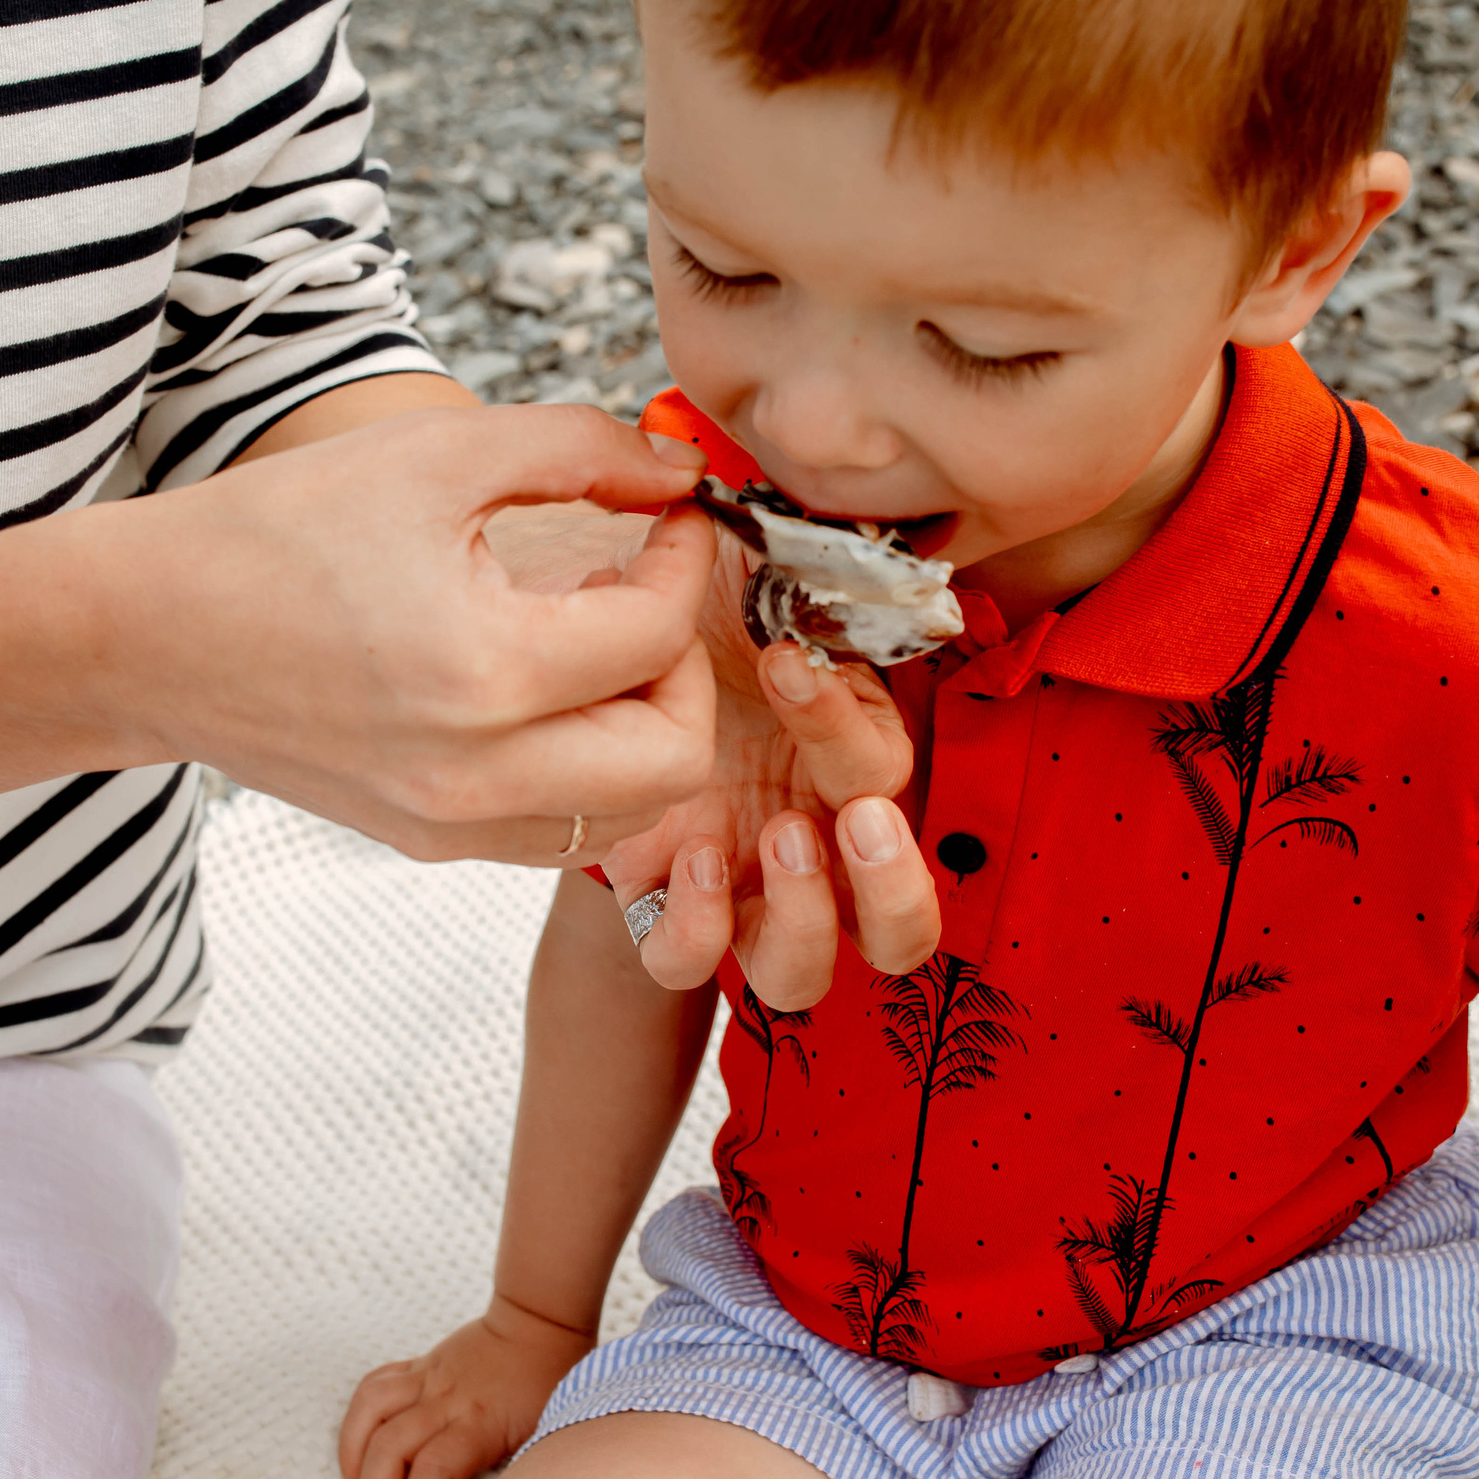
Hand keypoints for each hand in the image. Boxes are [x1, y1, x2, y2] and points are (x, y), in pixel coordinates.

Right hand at [92, 402, 716, 865]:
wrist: (143, 634)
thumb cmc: (275, 532)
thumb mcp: (434, 453)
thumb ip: (577, 448)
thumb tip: (678, 471)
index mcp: (481, 671)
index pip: (656, 635)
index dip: (688, 562)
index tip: (669, 517)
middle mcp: (474, 773)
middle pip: (677, 758)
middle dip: (688, 668)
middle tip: (645, 595)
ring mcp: (452, 822)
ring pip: (631, 812)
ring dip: (647, 727)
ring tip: (593, 642)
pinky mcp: (429, 840)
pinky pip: (563, 829)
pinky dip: (591, 769)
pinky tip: (548, 691)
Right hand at [336, 1297, 595, 1478]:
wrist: (539, 1321)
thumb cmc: (546, 1380)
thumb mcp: (541, 1432)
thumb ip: (511, 1468)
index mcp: (479, 1422)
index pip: (433, 1473)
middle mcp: (445, 1400)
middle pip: (389, 1450)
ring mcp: (427, 1379)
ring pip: (369, 1414)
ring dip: (352, 1459)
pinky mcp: (418, 1365)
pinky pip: (373, 1385)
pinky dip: (357, 1419)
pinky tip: (359, 1446)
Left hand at [597, 529, 941, 1009]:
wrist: (580, 658)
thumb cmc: (677, 611)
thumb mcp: (741, 570)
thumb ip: (796, 555)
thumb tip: (832, 509)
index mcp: (846, 762)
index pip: (882, 769)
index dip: (845, 721)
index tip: (786, 659)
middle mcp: (811, 843)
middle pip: (899, 926)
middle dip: (891, 883)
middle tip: (855, 816)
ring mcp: (740, 889)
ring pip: (805, 970)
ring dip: (806, 918)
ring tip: (776, 840)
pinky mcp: (662, 908)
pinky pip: (686, 964)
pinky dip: (695, 928)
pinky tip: (686, 859)